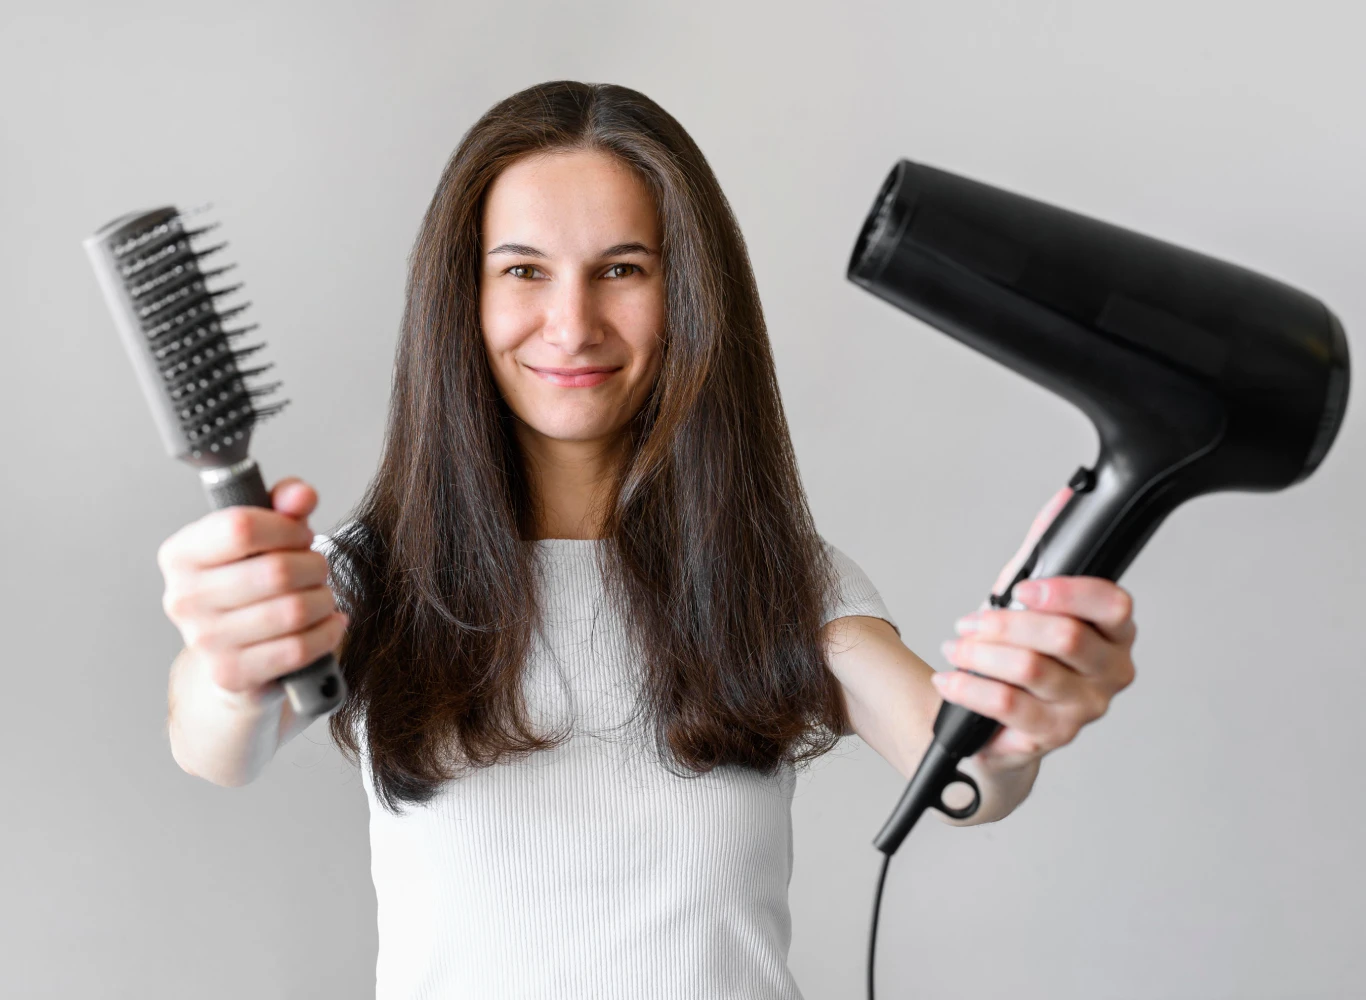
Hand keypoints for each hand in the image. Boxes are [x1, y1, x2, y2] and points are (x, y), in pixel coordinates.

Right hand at [157, 478, 347, 702]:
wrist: (235, 655)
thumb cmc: (251, 586)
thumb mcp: (264, 537)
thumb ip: (283, 506)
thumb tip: (301, 495)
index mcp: (181, 554)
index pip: (241, 527)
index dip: (287, 528)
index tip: (301, 535)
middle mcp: (183, 598)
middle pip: (276, 571)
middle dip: (314, 566)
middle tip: (317, 569)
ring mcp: (204, 641)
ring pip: (293, 610)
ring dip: (323, 600)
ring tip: (321, 597)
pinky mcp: (232, 674)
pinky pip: (299, 648)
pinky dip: (327, 633)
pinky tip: (327, 623)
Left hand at [930, 484, 1137, 772]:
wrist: (998, 719)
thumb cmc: (1022, 651)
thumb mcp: (1030, 596)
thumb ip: (1046, 548)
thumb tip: (1065, 497)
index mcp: (1117, 632)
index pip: (1112, 604)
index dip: (1065, 592)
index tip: (1020, 587)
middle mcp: (1111, 672)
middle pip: (1065, 637)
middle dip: (1004, 623)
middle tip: (970, 622)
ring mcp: (1085, 709)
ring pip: (1031, 669)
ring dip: (981, 653)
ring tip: (956, 646)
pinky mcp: (1052, 736)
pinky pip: (1008, 706)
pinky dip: (970, 687)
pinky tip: (950, 678)